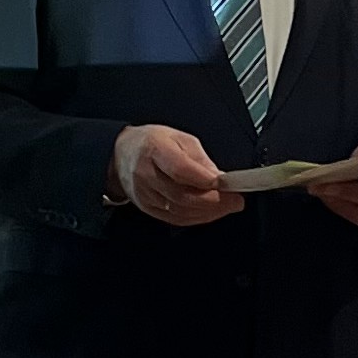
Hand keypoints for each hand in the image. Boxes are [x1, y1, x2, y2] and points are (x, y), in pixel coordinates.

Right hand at [110, 123, 241, 225]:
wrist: (121, 155)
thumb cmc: (151, 143)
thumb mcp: (178, 138)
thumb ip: (200, 158)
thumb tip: (219, 177)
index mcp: (155, 149)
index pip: (180, 169)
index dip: (205, 179)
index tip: (226, 183)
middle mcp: (146, 174)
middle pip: (182, 195)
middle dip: (214, 201)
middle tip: (236, 200)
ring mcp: (145, 194)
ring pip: (180, 211)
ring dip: (209, 212)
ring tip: (229, 206)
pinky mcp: (148, 208)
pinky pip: (175, 219)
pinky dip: (197, 218)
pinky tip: (211, 213)